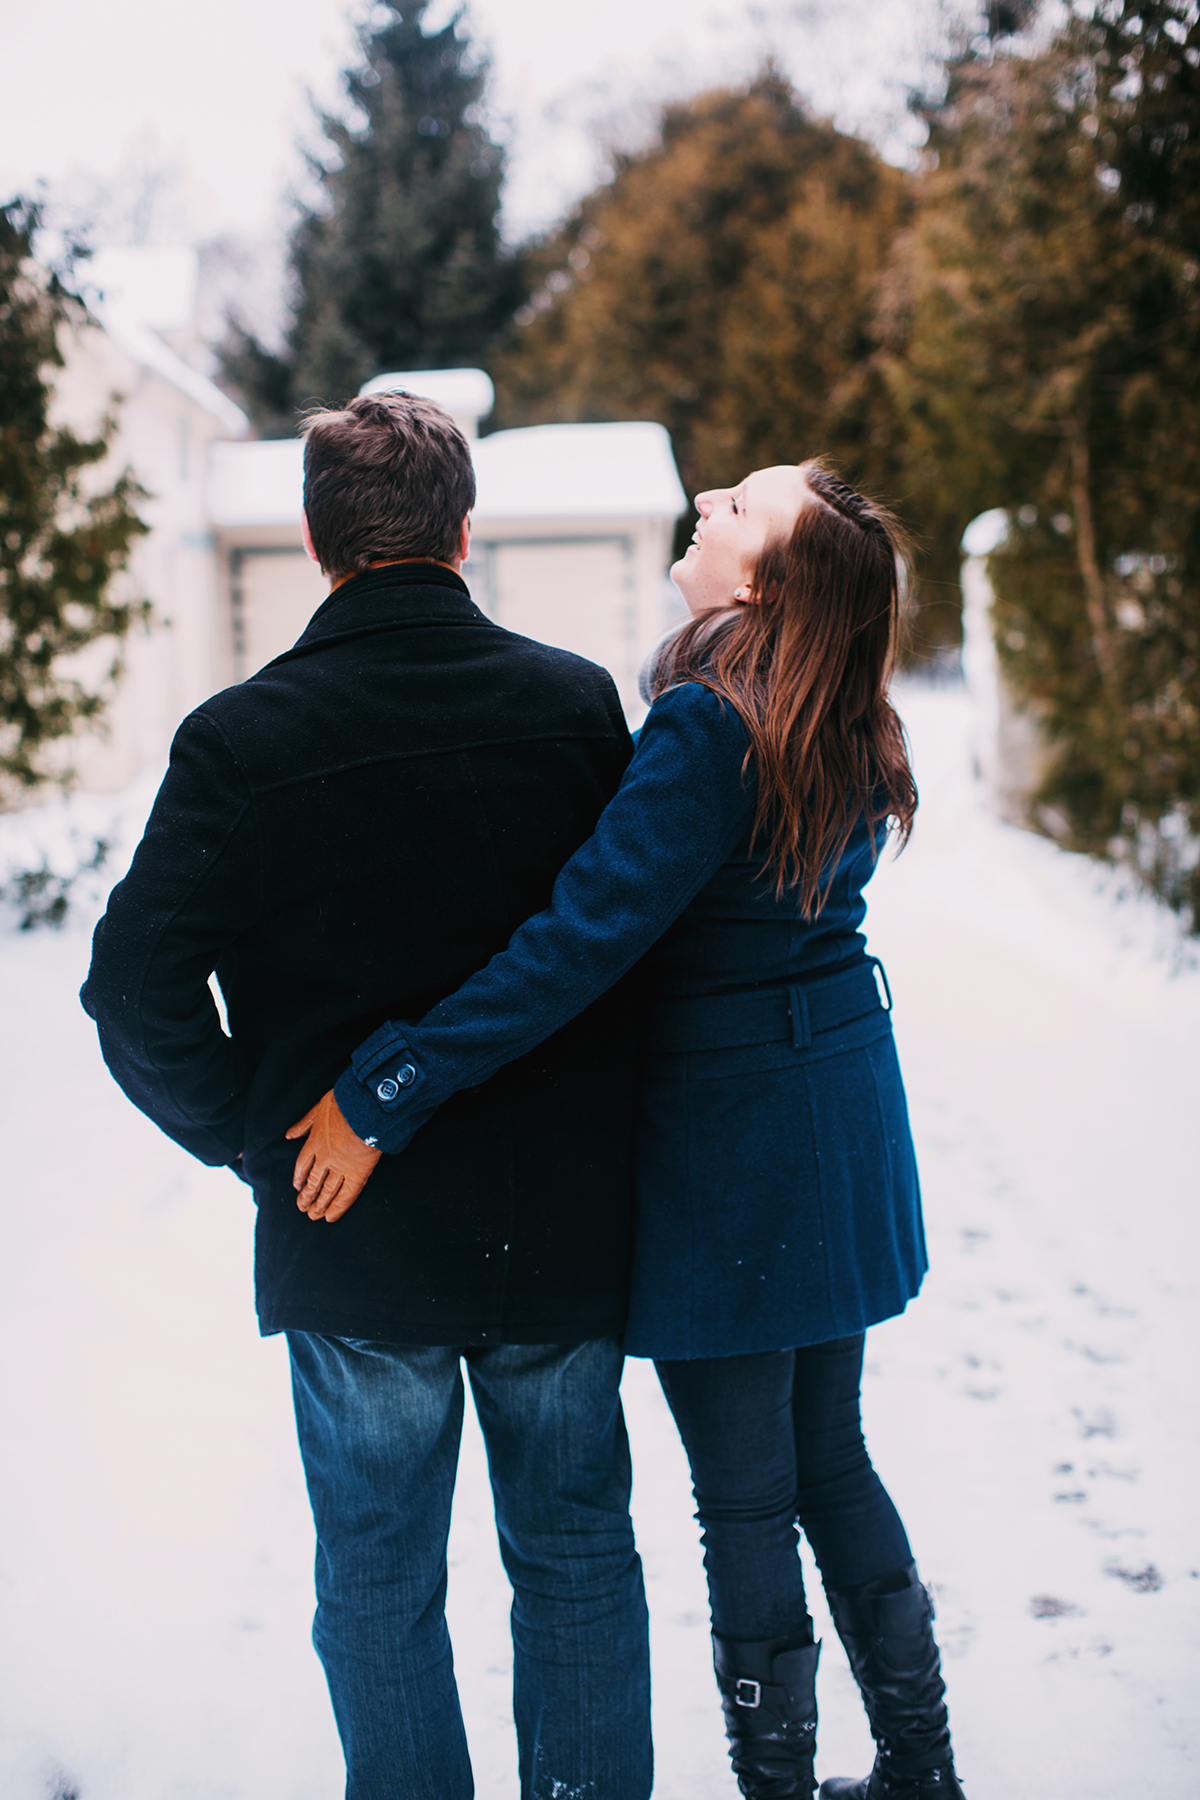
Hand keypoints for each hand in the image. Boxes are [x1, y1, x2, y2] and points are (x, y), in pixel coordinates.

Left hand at [286, 1089, 380, 1222]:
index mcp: (315, 1141)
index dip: (299, 1177)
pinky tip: (330, 1218)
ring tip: (313, 1216)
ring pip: (326, 1191)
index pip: (302, 1165)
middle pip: (312, 1182)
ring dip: (318, 1205)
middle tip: (302, 1208)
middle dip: (306, 1196)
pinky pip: (346, 1195)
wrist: (366, 1105)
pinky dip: (338, 1207)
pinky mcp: (358, 1173)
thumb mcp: (319, 1107)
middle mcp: (325, 1158)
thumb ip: (304, 1123)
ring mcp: (341, 1167)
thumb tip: (289, 1135)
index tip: (297, 1187)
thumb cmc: (346, 1101)